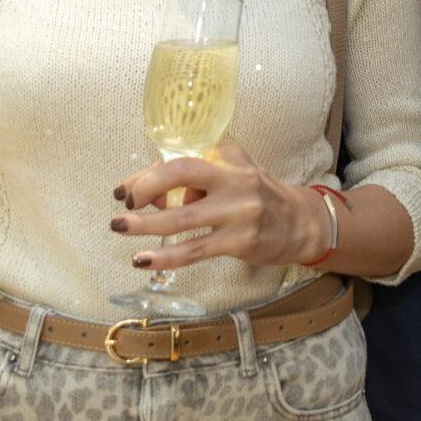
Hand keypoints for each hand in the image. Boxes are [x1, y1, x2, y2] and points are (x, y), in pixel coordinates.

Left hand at [112, 141, 327, 271]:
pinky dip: (166, 256)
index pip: (181, 161)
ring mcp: (239, 212)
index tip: (126, 190)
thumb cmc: (259, 196)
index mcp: (229, 160)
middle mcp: (235, 180)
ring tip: (119, 228)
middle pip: (181, 175)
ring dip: (145, 224)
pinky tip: (143, 260)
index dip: (148, 175)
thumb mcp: (234, 173)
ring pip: (182, 218)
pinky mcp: (240, 242)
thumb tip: (154, 195)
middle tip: (123, 205)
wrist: (301, 224)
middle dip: (144, 189)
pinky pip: (195, 250)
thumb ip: (198, 178)